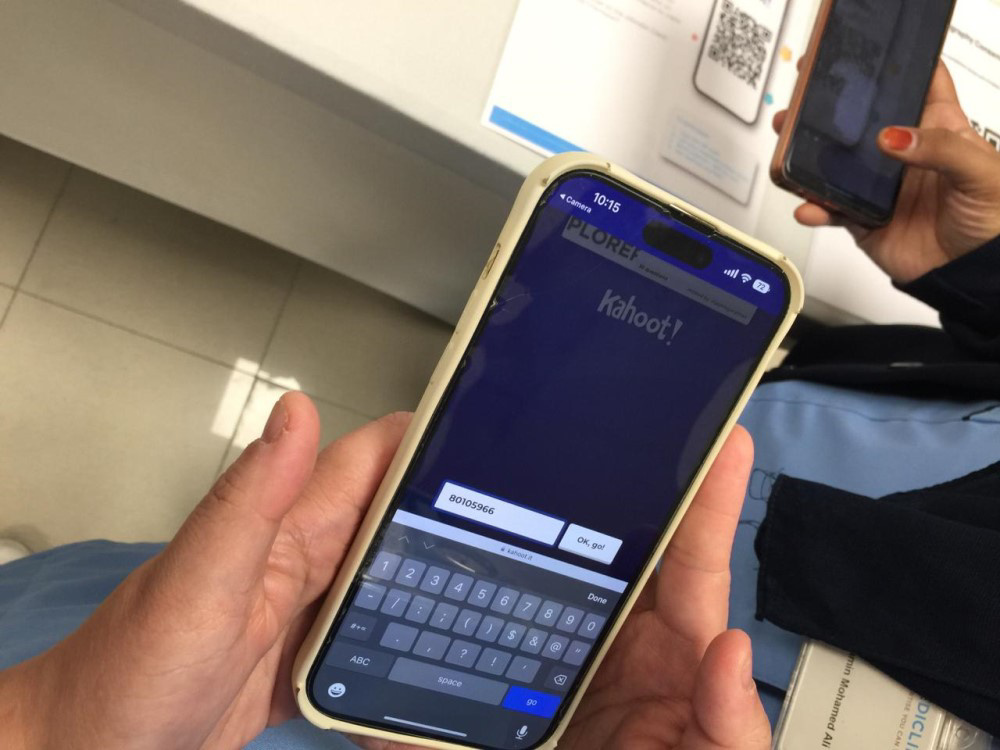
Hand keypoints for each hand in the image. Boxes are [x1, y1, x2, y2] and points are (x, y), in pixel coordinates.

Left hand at [3, 394, 766, 749]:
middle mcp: (304, 560)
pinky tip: (453, 637)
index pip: (371, 459)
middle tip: (534, 507)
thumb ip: (248, 500)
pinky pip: (375, 632)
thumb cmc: (131, 669)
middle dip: (460, 502)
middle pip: (397, 517)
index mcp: (285, 528)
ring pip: (393, 573)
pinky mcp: (308, 660)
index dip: (430, 432)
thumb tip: (297, 411)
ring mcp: (308, 611)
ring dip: (445, 564)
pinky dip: (415, 626)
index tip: (494, 417)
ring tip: (516, 568)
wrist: (91, 748)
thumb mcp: (198, 581)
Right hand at [360, 428, 768, 749]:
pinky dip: (465, 591)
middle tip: (580, 417)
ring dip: (518, 524)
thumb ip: (732, 727)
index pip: (690, 560)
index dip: (703, 497)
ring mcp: (555, 655)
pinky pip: (482, 627)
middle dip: (595, 484)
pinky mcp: (503, 683)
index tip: (715, 433)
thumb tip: (730, 648)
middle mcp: (614, 639)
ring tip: (501, 462)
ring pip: (538, 572)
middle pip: (603, 547)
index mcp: (674, 649)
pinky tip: (442, 549)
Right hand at [774, 62, 999, 282]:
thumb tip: (893, 137)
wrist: (972, 274)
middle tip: (806, 98)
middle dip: (831, 109)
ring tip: (790, 144)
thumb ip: (940, 149)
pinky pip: (830, 209)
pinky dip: (815, 208)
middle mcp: (904, 154)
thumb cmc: (993, 218)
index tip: (866, 57)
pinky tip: (810, 206)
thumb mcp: (980, 171)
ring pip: (836, 163)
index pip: (917, 86)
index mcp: (938, 129)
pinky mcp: (862, 218)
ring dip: (809, 153)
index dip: (894, 68)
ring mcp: (880, 186)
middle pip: (862, 122)